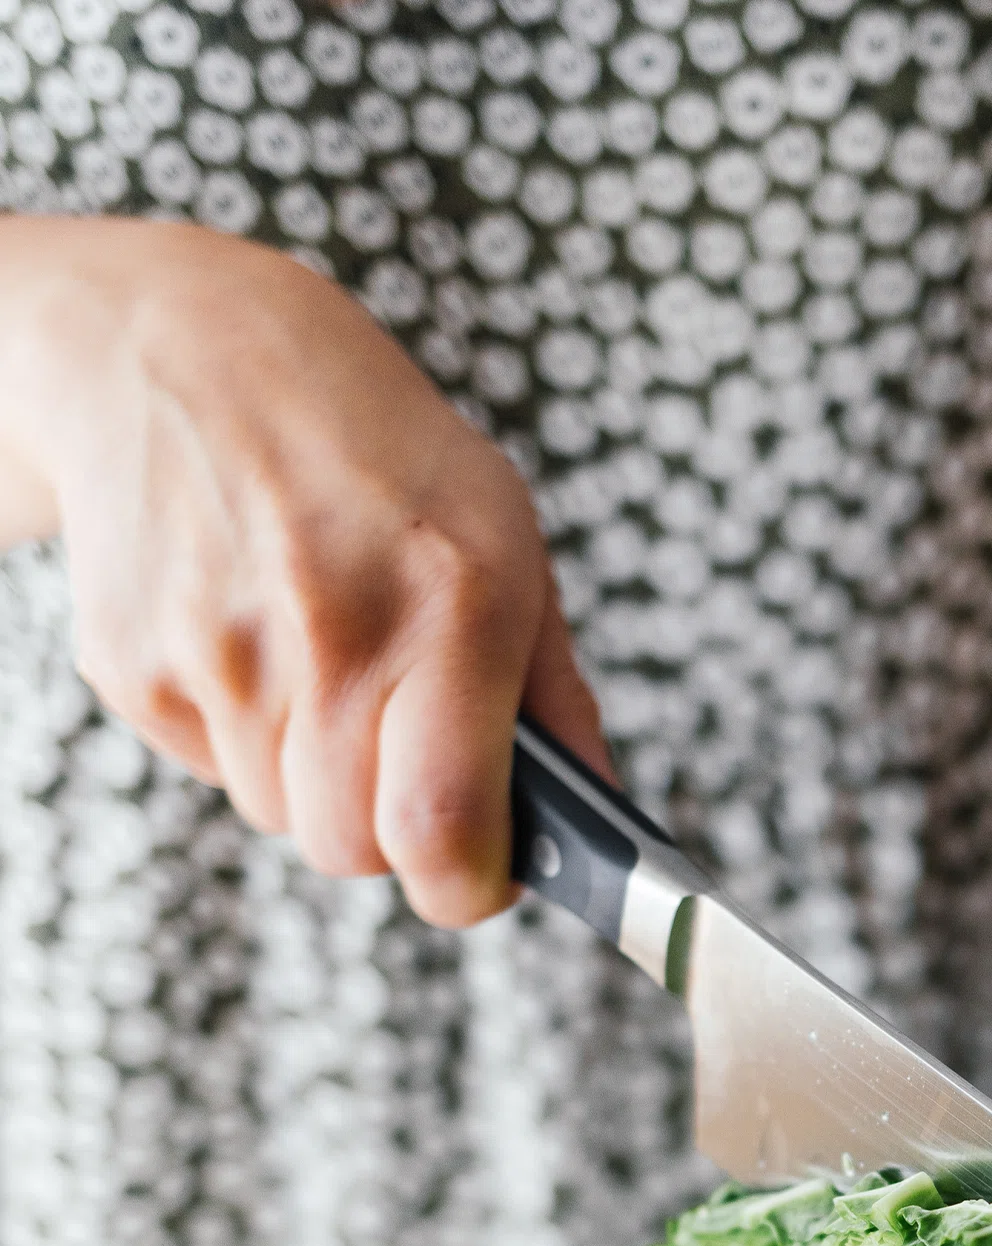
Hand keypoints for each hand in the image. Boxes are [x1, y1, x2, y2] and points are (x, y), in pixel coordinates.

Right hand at [0, 216, 604, 926]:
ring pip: (282, 818)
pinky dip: (248, 738)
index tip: (486, 876)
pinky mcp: (133, 665)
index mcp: (446, 609)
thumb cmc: (380, 457)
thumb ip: (556, 693)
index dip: (470, 884)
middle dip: (394, 832)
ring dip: (319, 781)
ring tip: (332, 669)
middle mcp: (325, 636)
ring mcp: (215, 653)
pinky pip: (212, 771)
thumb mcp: (509, 540)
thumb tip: (595, 816)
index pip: (440, 826)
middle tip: (412, 761)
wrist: (190, 353)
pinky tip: (261, 641)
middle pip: (353, 849)